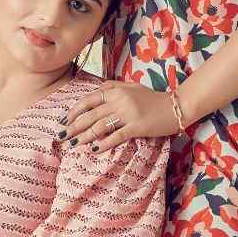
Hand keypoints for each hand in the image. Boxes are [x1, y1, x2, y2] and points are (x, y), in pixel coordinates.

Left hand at [64, 78, 178, 150]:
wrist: (176, 106)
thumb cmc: (153, 98)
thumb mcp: (132, 87)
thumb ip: (113, 86)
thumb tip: (96, 90)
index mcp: (115, 90)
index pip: (87, 101)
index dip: (73, 112)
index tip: (62, 122)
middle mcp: (119, 100)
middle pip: (90, 115)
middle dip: (73, 127)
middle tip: (61, 137)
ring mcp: (128, 113)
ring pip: (99, 126)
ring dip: (84, 137)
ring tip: (73, 145)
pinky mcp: (137, 126)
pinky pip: (116, 136)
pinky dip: (103, 143)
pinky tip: (94, 150)